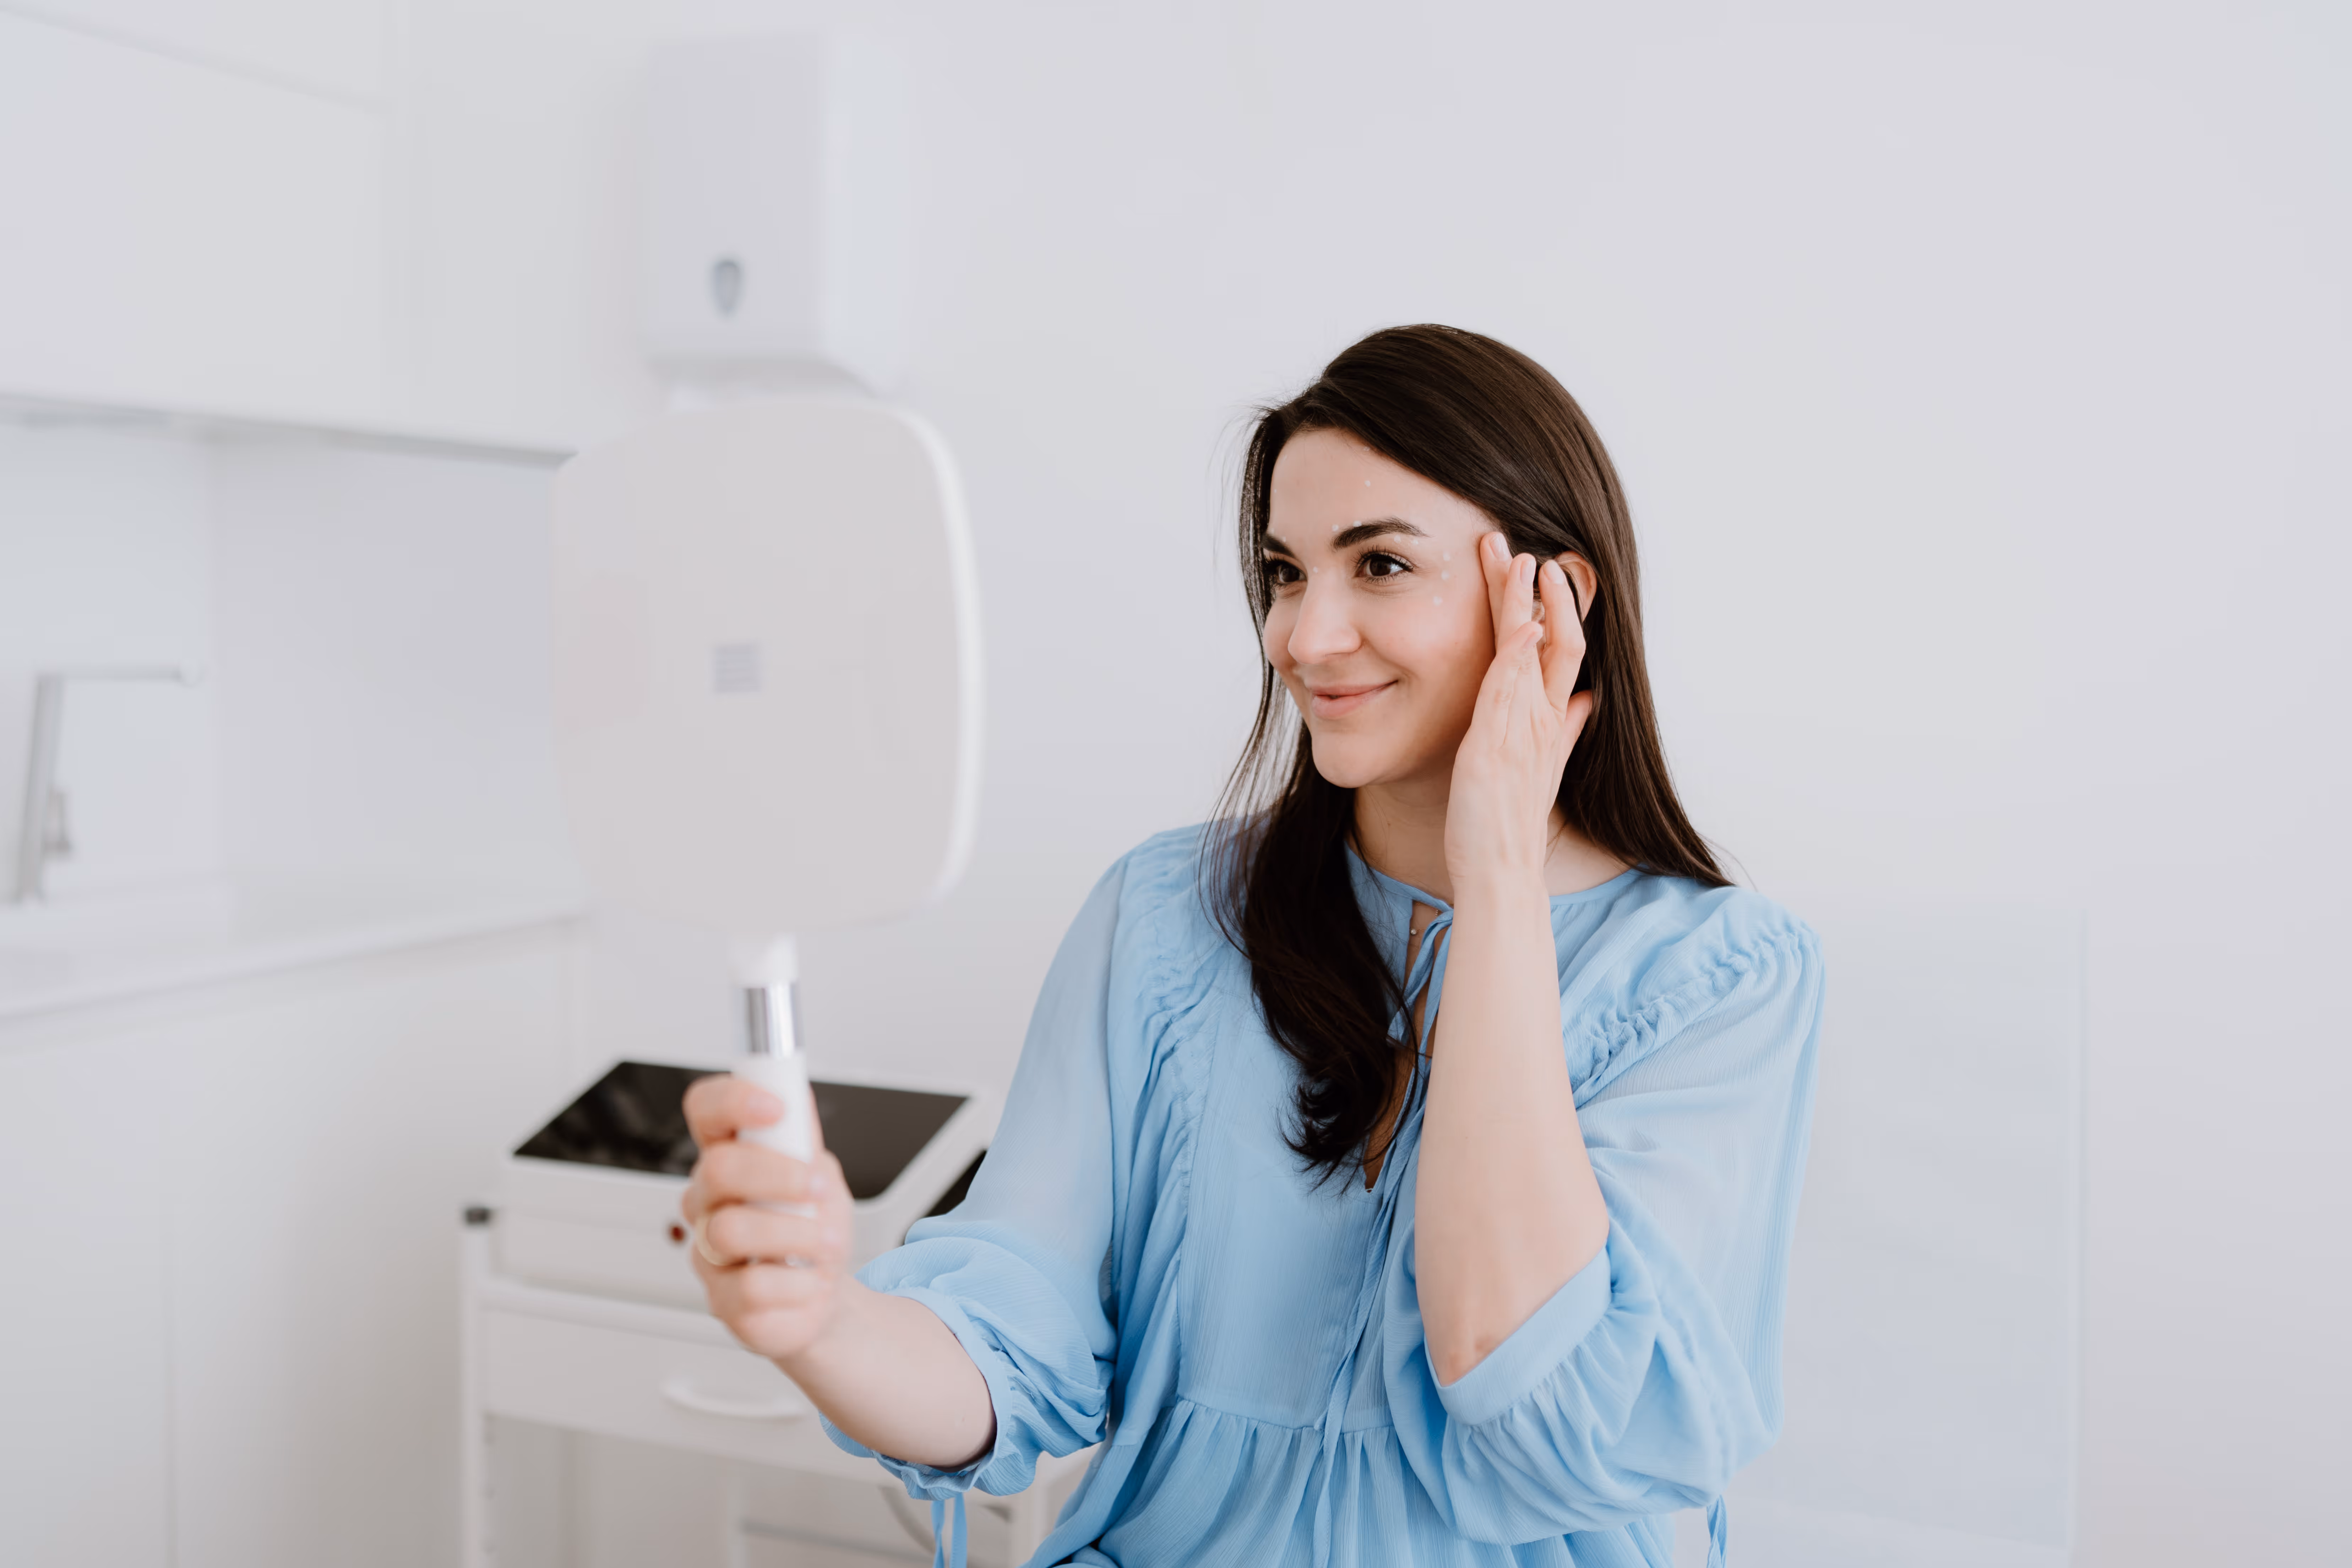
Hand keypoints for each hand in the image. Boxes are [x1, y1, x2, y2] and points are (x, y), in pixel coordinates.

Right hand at [680, 1074, 856, 1361]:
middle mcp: (708, 1201)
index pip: (706, 1110)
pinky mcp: (721, 1300)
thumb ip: (802, 1139)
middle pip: (717, 1169)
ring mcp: (708, 1251)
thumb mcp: (820, 1173)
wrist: (824, 1291)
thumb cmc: (814, 1228)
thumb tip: (795, 1094)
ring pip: (731, 1230)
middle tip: (817, 1189)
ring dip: (795, 1234)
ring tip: (824, 1241)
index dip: (732, 1100)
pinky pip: (753, 1285)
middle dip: (779, 1175)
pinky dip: (797, 1282)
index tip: (775, 1107)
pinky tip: (807, 1279)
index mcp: (729, 1157)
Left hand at [1444, 532, 1594, 891]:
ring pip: (1533, 654)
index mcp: (1550, 720)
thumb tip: (1584, 701)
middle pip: (1555, 639)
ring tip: (1521, 562)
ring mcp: (1523, 730)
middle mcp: (1543, 719)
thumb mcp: (1540, 767)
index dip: (1550, 606)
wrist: (1502, 871)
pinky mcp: (1498, 746)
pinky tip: (1523, 624)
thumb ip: (1564, 731)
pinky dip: (1519, 656)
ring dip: (1527, 605)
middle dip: (1543, 591)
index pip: (1558, 648)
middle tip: (1526, 548)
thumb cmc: (1508, 820)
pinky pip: (1512, 692)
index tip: (1537, 567)